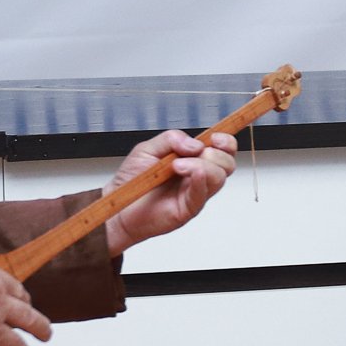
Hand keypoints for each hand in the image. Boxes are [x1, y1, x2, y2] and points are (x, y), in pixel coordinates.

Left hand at [104, 129, 239, 255]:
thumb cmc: (132, 180)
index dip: (226, 142)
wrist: (118, 207)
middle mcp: (198, 176)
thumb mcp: (147, 149)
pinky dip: (200, 179)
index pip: (222, 149)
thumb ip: (171, 138)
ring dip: (203, 165)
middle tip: (194, 153)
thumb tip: (195, 143)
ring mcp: (195, 192)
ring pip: (219, 177)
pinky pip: (203, 193)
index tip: (217, 137)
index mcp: (192, 159)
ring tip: (177, 166)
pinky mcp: (189, 208)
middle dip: (215, 154)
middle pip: (227, 163)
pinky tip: (190, 172)